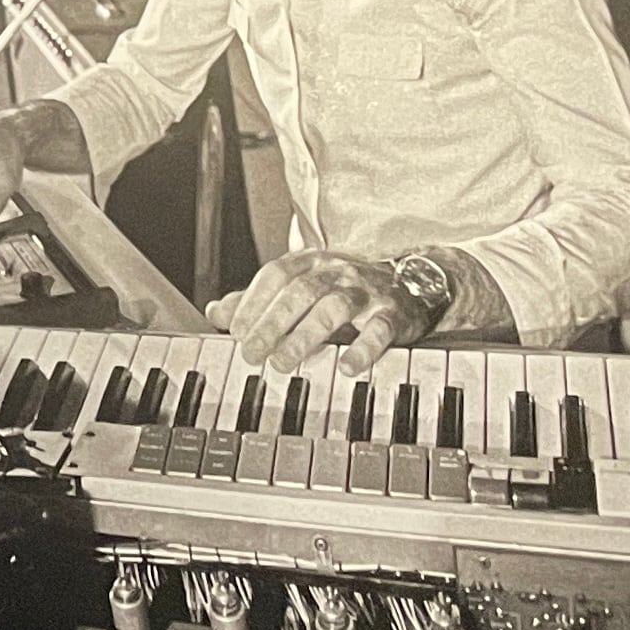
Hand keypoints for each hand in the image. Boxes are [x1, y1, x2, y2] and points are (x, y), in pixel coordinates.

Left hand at [210, 249, 423, 373]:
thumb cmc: (346, 289)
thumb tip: (215, 312)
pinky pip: (379, 329)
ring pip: (334, 308)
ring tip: (283, 363)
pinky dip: (363, 348)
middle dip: (272, 323)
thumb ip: (259, 300)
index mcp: (311, 262)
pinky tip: (346, 367)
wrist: (414, 283)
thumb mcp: (301, 287)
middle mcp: (337, 271)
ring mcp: (367, 291)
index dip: (253, 301)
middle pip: (299, 292)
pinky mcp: (395, 313)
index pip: (275, 274)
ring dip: (305, 336)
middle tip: (252, 353)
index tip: (235, 331)